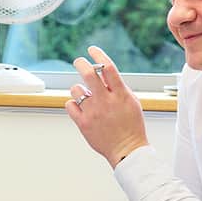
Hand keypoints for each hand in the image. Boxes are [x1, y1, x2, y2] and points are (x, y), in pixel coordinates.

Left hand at [65, 46, 148, 167]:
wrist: (127, 150)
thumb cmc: (131, 126)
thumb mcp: (131, 102)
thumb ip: (118, 87)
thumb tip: (103, 72)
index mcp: (120, 95)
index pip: (108, 68)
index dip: (98, 55)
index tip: (92, 50)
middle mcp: (106, 102)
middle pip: (88, 74)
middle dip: (81, 63)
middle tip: (79, 61)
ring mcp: (93, 112)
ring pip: (76, 89)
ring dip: (79, 88)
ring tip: (85, 95)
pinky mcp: (83, 123)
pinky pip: (70, 105)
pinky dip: (73, 103)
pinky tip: (81, 107)